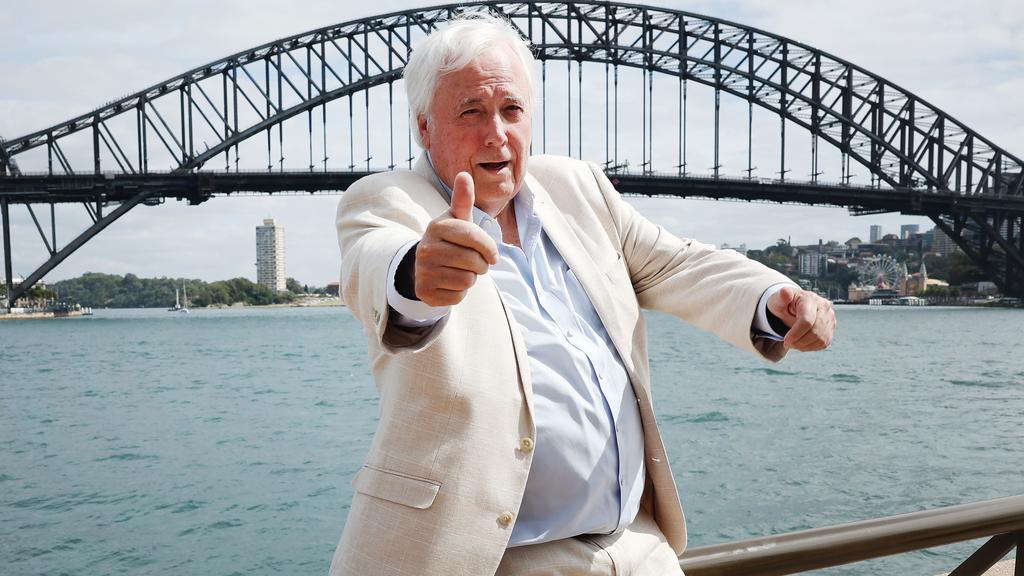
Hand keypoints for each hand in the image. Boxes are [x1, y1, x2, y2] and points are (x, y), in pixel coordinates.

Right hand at [413, 172, 498, 306]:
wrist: (425, 265)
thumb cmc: (450, 240)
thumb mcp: (457, 220)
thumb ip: (463, 199)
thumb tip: (464, 174)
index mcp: (437, 227)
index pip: (474, 238)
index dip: (489, 248)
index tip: (493, 254)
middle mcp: (426, 248)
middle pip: (474, 262)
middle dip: (481, 265)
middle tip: (472, 262)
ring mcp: (423, 271)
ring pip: (467, 280)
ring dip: (471, 279)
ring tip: (460, 271)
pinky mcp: (425, 292)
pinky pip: (457, 296)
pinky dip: (459, 292)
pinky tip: (450, 283)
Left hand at [767, 286, 835, 350]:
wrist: (793, 306)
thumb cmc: (784, 304)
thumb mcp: (778, 300)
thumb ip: (780, 297)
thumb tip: (785, 292)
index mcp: (810, 299)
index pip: (807, 320)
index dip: (796, 334)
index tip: (786, 341)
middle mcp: (824, 307)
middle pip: (815, 332)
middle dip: (799, 341)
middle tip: (788, 343)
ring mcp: (830, 318)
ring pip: (821, 339)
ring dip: (804, 345)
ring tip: (793, 343)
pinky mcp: (831, 328)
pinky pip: (823, 343)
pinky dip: (810, 347)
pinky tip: (801, 343)